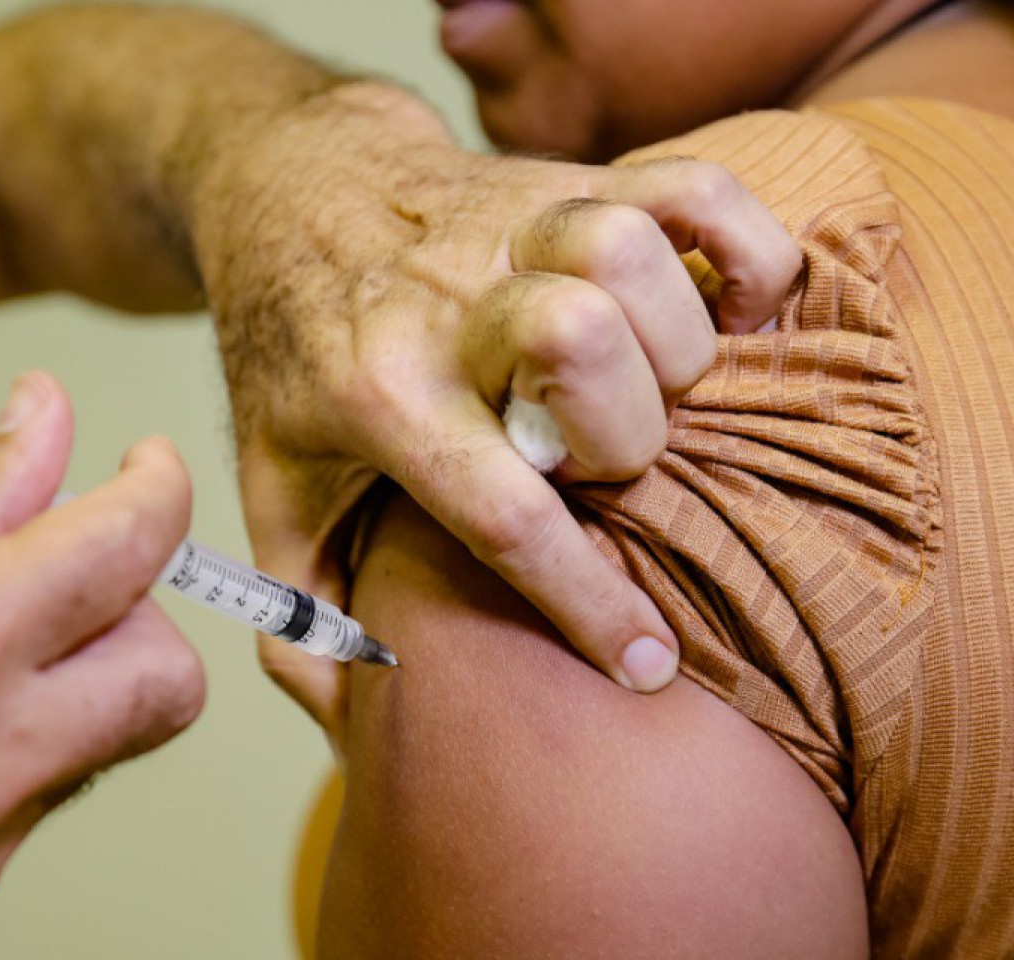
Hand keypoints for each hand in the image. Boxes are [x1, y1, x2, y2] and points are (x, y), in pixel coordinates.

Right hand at [0, 373, 202, 959]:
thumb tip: (49, 419)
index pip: (126, 555)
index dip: (158, 494)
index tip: (148, 473)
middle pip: (169, 679)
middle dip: (138, 615)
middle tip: (61, 579)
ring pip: (103, 743)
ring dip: (68, 687)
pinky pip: (33, 804)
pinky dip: (3, 755)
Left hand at [192, 86, 800, 735]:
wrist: (284, 191)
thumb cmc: (294, 365)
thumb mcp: (271, 494)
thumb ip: (308, 613)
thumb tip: (362, 725)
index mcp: (378, 397)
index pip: (504, 512)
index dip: (588, 601)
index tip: (646, 666)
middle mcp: (445, 303)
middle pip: (580, 348)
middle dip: (624, 436)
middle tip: (605, 467)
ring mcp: (510, 225)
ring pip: (627, 256)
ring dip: (670, 340)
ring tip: (648, 389)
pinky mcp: (566, 179)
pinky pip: (692, 187)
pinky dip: (742, 244)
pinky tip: (729, 309)